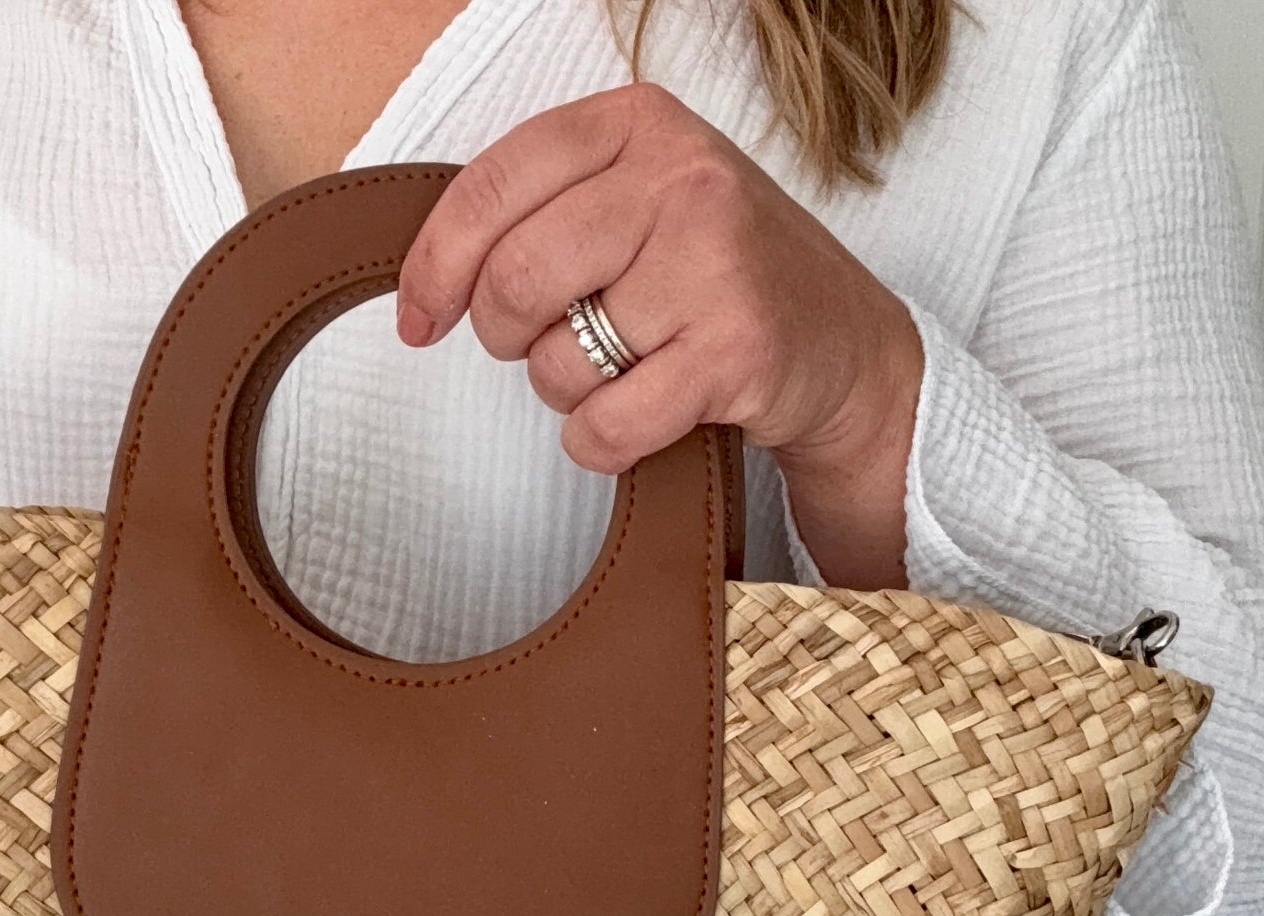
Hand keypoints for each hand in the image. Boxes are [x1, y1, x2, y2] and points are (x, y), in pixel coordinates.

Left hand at [394, 82, 922, 588]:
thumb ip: (540, 212)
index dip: (434, 265)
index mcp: (639, 123)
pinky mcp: (734, 351)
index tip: (420, 318)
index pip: (491, 185)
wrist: (843, 344)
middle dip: (505, 335)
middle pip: (513, 279)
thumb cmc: (718, 275)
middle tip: (545, 343)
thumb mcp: (638, 201)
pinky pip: (604, 427)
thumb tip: (423, 287)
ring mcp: (715, 263)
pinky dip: (602, 443)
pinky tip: (642, 417)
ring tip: (625, 368)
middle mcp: (681, 178)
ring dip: (568, 391)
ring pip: (556, 361)